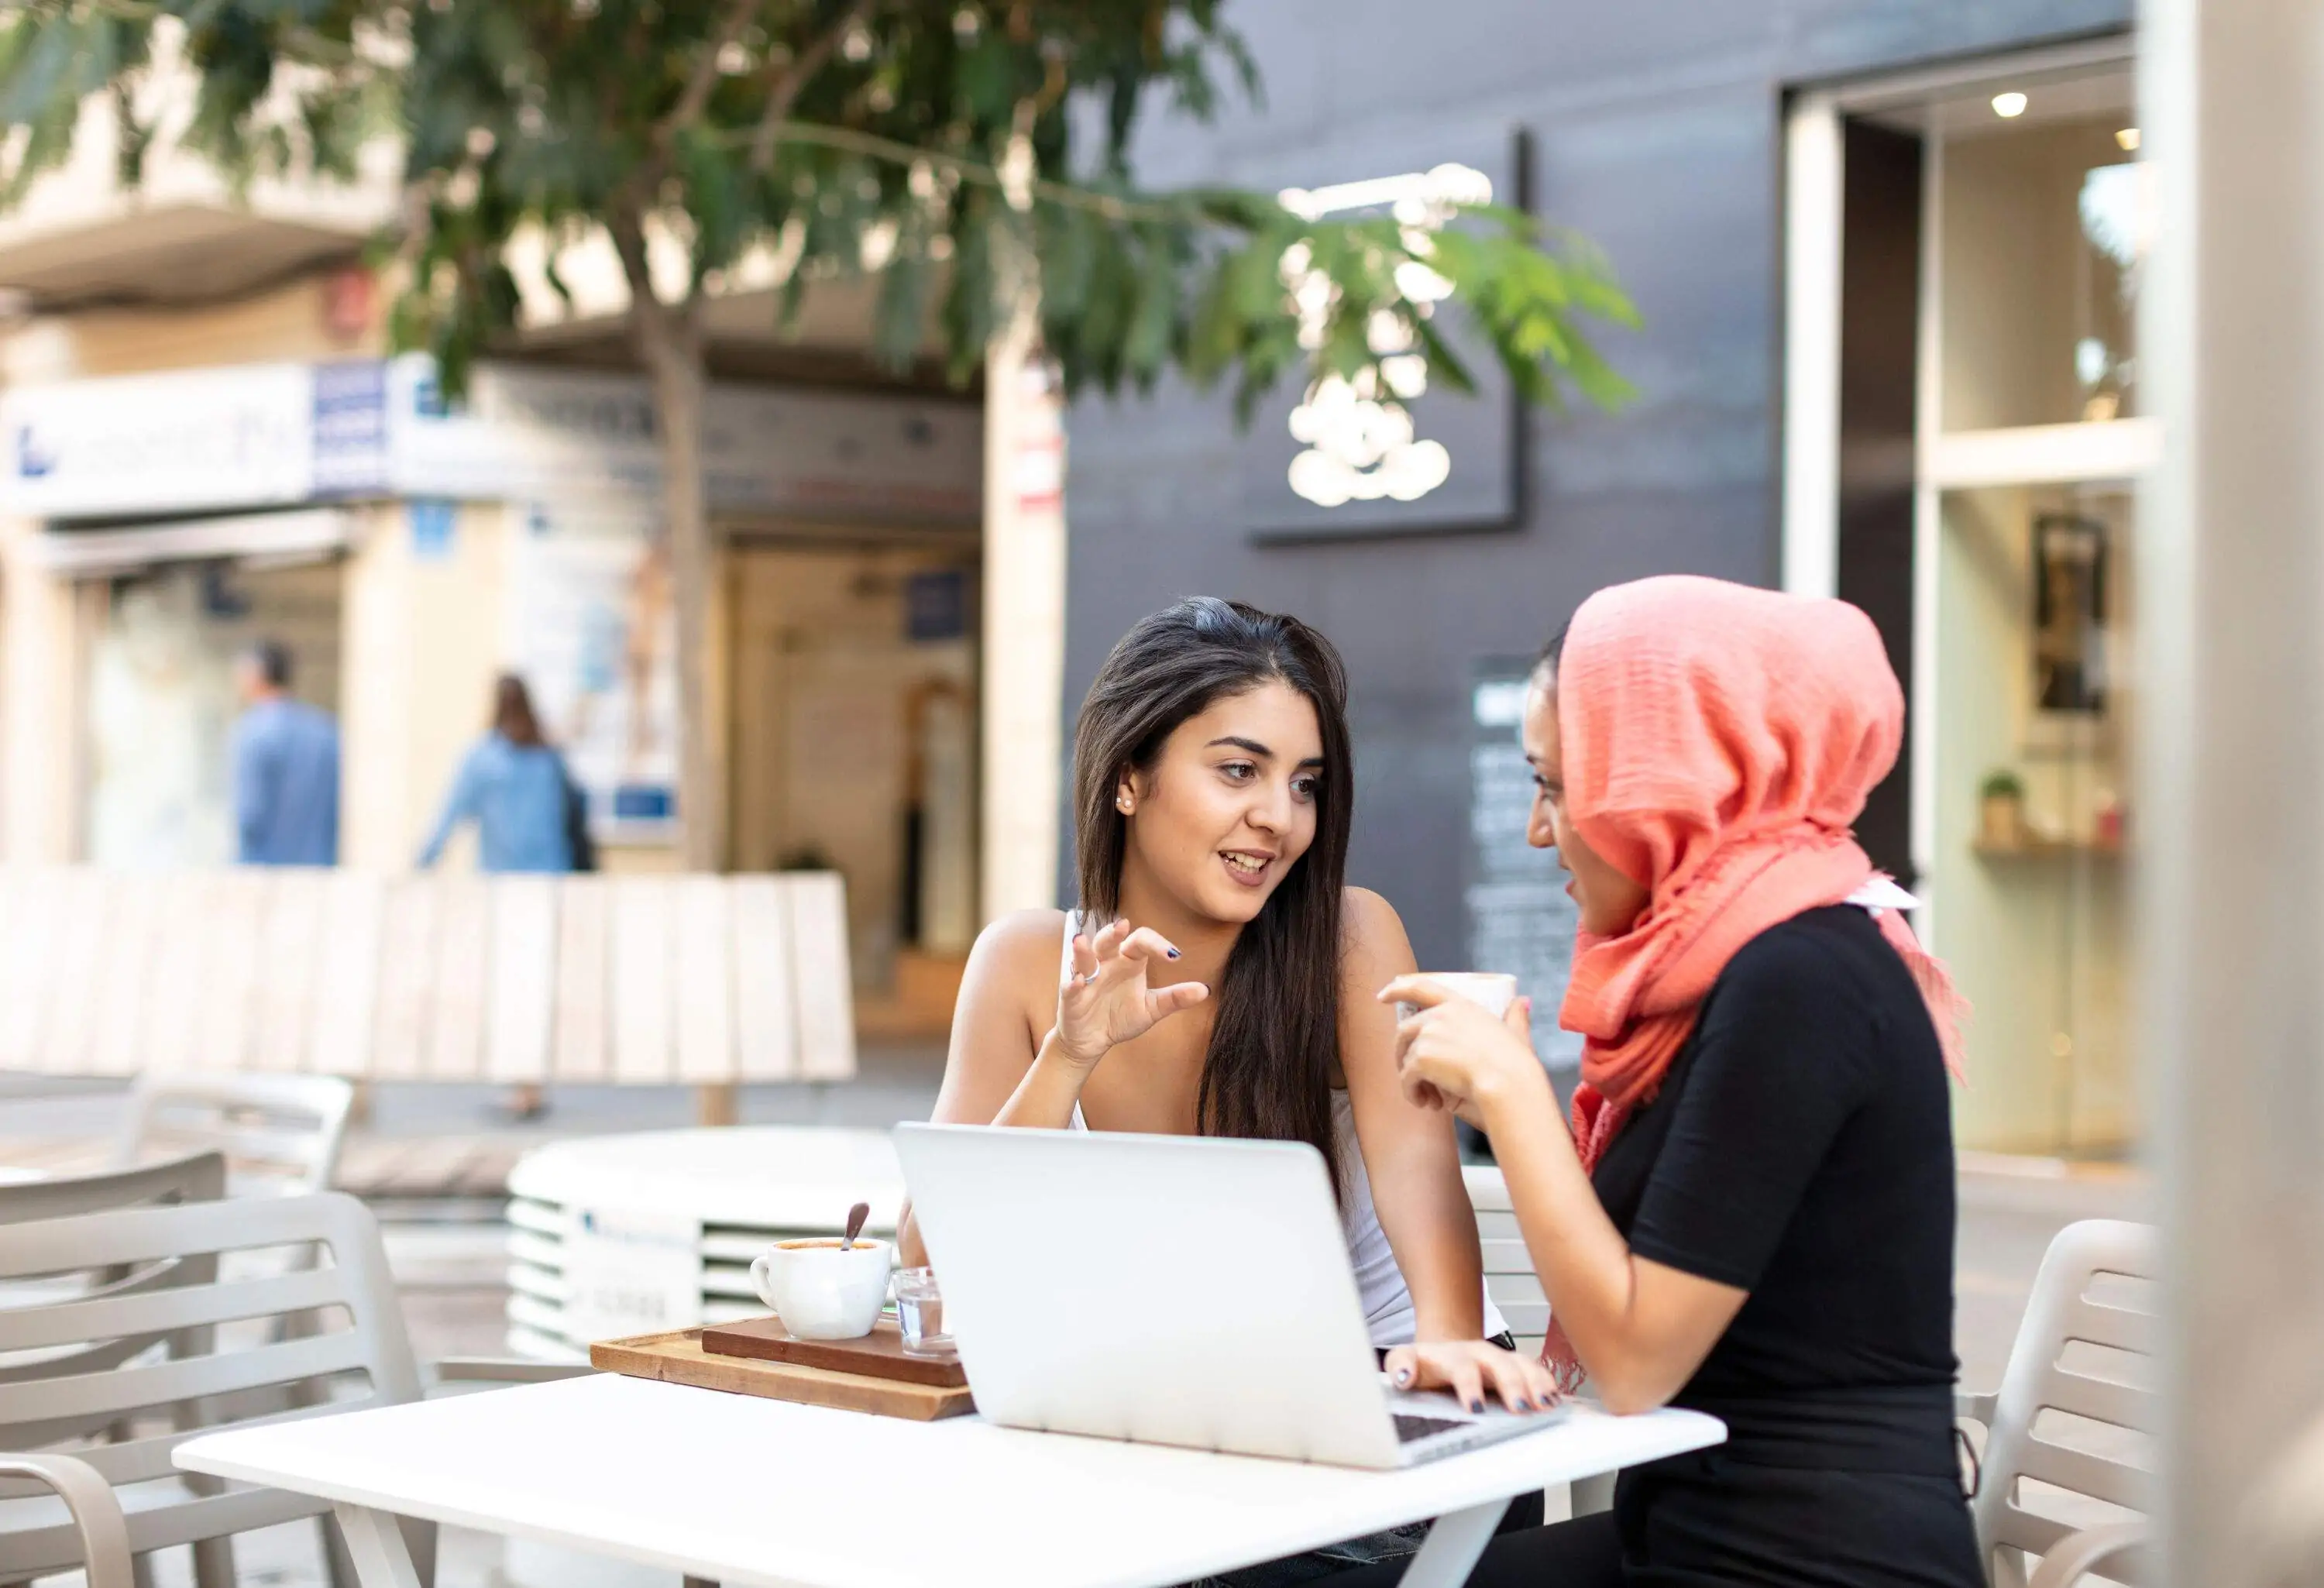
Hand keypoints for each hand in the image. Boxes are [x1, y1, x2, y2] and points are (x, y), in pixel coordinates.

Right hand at [1055, 916, 1209, 1067]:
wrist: (1093, 1041)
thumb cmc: (1120, 1017)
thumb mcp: (1151, 1009)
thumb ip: (1175, 998)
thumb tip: (1204, 990)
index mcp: (1128, 962)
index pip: (1141, 942)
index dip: (1157, 944)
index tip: (1175, 956)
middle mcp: (1106, 964)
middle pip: (1108, 940)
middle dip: (1113, 932)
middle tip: (1123, 925)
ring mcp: (1087, 979)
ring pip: (1084, 958)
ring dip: (1083, 950)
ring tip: (1082, 940)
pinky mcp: (1071, 997)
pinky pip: (1070, 987)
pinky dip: (1073, 983)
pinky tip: (1079, 981)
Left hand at [1376, 978, 1551, 1130]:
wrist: (1508, 1084)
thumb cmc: (1516, 1064)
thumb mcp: (1516, 1033)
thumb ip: (1516, 1016)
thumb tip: (1522, 1001)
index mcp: (1460, 1005)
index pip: (1421, 987)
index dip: (1398, 989)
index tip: (1382, 995)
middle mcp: (1439, 1015)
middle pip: (1405, 1031)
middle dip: (1405, 1055)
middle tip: (1419, 1080)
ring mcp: (1428, 1035)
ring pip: (1405, 1058)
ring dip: (1413, 1080)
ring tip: (1431, 1098)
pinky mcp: (1420, 1057)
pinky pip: (1406, 1078)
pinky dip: (1412, 1093)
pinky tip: (1427, 1104)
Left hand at [1383, 1339, 1561, 1414]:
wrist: (1443, 1351)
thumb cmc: (1425, 1365)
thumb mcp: (1405, 1362)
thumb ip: (1400, 1366)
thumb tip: (1402, 1377)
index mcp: (1452, 1356)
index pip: (1462, 1368)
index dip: (1469, 1386)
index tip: (1475, 1407)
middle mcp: (1480, 1354)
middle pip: (1501, 1365)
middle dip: (1513, 1386)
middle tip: (1522, 1410)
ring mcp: (1501, 1359)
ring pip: (1524, 1366)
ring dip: (1537, 1384)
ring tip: (1548, 1405)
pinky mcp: (1517, 1367)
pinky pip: (1537, 1371)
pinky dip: (1548, 1384)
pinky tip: (1556, 1401)